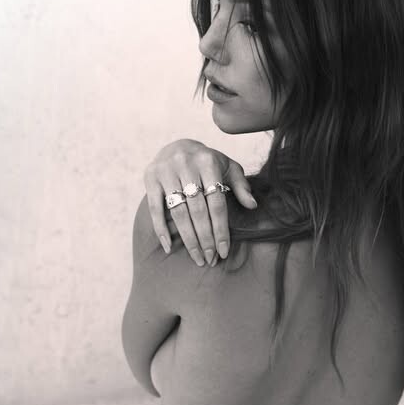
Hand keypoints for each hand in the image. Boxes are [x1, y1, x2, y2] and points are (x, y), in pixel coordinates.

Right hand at [144, 139, 257, 266]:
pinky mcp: (150, 177)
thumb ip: (240, 185)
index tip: (223, 250)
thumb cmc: (207, 162)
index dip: (220, 229)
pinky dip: (161, 229)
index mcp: (208, 162)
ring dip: (188, 239)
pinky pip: (155, 208)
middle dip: (205, 238)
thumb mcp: (228, 168)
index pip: (216, 203)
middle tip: (210, 259)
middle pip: (198, 210)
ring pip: (178, 212)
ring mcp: (166, 170)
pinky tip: (169, 247)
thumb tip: (253, 205)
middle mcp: (186, 164)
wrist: (177, 145)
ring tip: (197, 257)